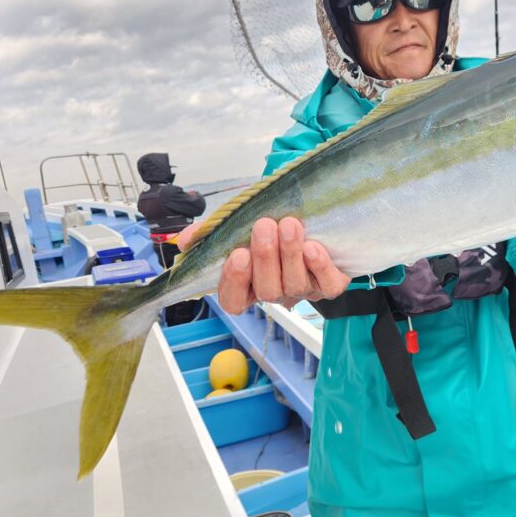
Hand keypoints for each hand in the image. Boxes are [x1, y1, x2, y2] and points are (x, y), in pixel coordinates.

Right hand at [176, 217, 349, 314]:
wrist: (314, 216)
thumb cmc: (271, 225)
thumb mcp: (238, 224)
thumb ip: (211, 233)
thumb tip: (185, 240)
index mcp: (249, 284)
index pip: (234, 300)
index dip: (234, 282)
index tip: (237, 255)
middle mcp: (276, 291)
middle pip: (267, 291)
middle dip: (265, 259)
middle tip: (264, 227)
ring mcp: (304, 290)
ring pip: (295, 285)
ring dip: (290, 254)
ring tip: (289, 225)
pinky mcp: (330, 284)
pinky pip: (327, 285)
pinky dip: (320, 267)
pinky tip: (314, 247)